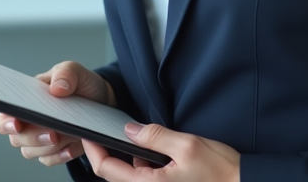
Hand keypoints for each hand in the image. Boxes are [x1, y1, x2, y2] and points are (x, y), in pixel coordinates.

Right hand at [0, 61, 116, 166]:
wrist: (102, 102)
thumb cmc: (82, 85)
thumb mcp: (77, 71)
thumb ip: (66, 73)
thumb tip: (56, 88)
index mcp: (27, 99)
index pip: (6, 115)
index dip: (6, 122)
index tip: (17, 125)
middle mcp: (29, 120)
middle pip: (17, 138)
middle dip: (34, 137)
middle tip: (53, 133)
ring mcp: (40, 137)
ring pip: (31, 151)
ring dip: (50, 146)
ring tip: (70, 134)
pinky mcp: (53, 150)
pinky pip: (48, 160)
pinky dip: (60, 155)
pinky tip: (73, 146)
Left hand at [83, 122, 240, 181]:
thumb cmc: (220, 172)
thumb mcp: (187, 146)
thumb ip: (155, 137)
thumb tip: (129, 130)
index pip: (106, 169)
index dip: (93, 149)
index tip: (87, 133)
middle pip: (115, 175)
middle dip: (109, 152)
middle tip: (108, 130)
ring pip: (130, 177)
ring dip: (129, 160)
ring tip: (138, 139)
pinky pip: (145, 179)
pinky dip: (143, 165)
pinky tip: (156, 153)